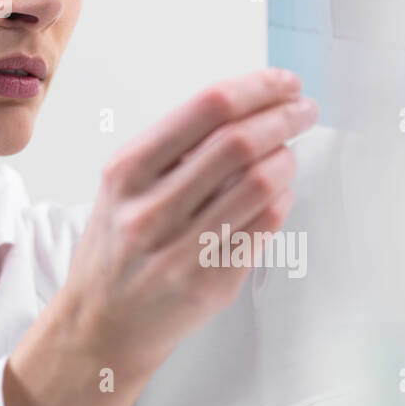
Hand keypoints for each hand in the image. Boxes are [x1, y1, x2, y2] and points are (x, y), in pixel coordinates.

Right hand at [61, 67, 316, 376]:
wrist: (100, 323)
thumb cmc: (117, 245)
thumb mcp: (122, 186)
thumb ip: (173, 149)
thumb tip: (247, 106)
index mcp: (127, 171)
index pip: (205, 108)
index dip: (256, 88)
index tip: (283, 82)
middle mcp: (150, 208)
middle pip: (238, 142)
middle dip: (284, 117)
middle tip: (303, 108)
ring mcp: (181, 249)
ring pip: (259, 185)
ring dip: (287, 159)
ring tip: (290, 152)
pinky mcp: (210, 283)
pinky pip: (264, 227)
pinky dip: (283, 199)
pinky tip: (280, 191)